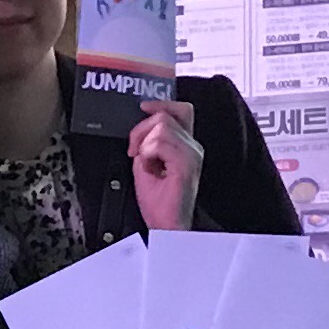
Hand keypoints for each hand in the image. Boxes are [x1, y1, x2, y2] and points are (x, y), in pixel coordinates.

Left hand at [129, 99, 205, 232]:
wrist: (165, 225)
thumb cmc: (159, 201)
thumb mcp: (147, 162)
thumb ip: (147, 142)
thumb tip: (141, 126)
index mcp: (186, 145)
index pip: (181, 110)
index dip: (162, 103)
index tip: (143, 107)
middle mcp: (193, 147)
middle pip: (164, 116)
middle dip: (141, 130)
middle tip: (135, 151)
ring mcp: (192, 155)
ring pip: (161, 127)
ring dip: (144, 144)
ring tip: (146, 164)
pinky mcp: (186, 164)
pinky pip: (159, 143)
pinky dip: (147, 153)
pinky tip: (150, 168)